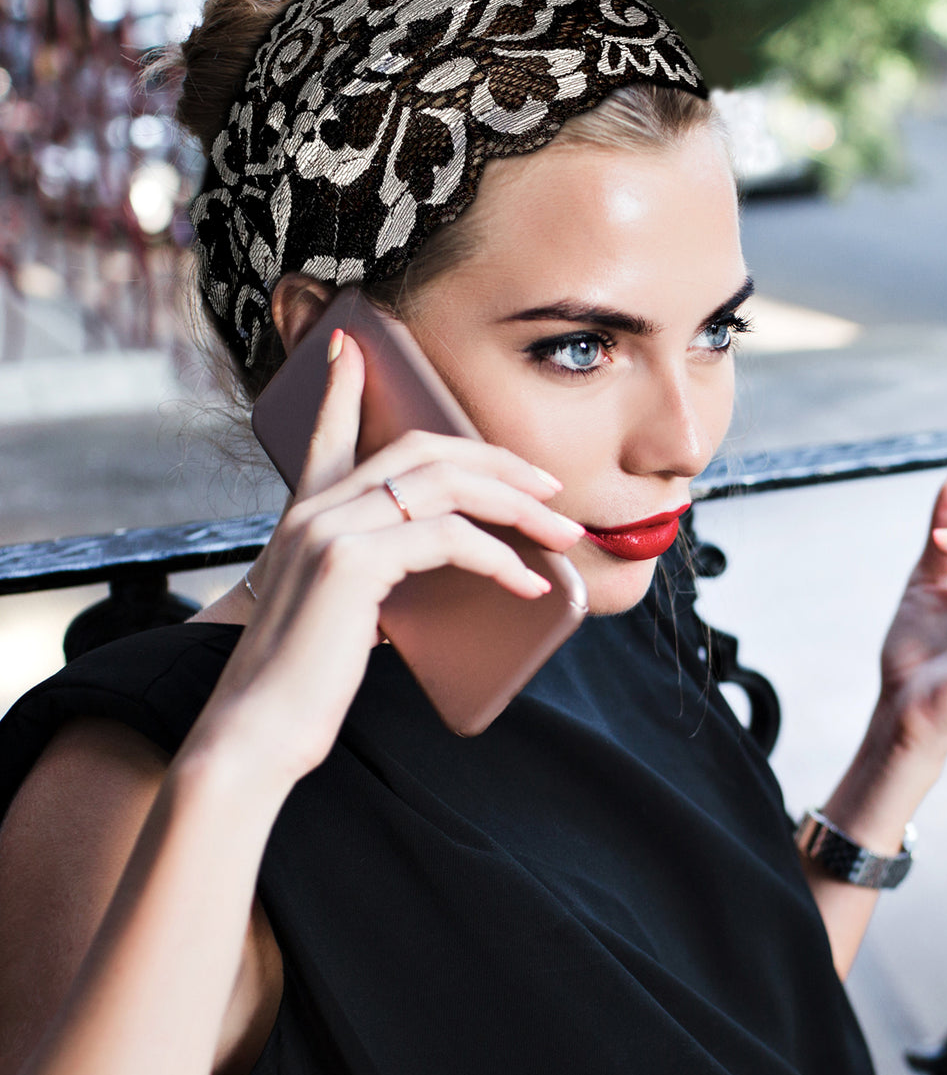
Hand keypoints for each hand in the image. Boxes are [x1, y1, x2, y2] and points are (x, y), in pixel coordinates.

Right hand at [185, 330, 584, 788]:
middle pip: (425, 451)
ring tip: (562, 534)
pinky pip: (450, 538)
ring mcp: (330, 528)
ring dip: (518, 507)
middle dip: (498, 462)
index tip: (353, 345)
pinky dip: (500, 557)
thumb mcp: (340, 608)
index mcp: (305, 513)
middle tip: (549, 488)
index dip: (343, 386)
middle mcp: (314, 508)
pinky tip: (527, 583)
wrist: (256, 730)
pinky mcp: (352, 561)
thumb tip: (448, 562)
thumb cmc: (304, 678)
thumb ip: (378, 571)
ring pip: (447, 485)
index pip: (327, 432)